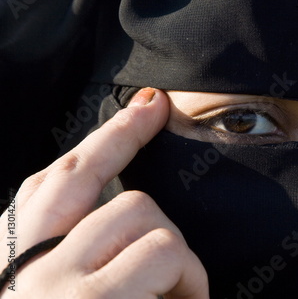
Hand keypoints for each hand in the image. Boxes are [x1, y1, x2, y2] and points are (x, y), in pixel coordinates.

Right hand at [0, 88, 208, 297]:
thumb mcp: (65, 292)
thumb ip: (79, 250)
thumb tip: (128, 208)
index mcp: (13, 265)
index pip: (54, 184)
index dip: (102, 139)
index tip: (145, 105)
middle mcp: (21, 270)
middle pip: (83, 177)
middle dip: (132, 152)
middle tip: (161, 138)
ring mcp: (54, 285)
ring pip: (138, 209)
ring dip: (177, 255)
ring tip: (180, 292)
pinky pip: (165, 250)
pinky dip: (191, 278)